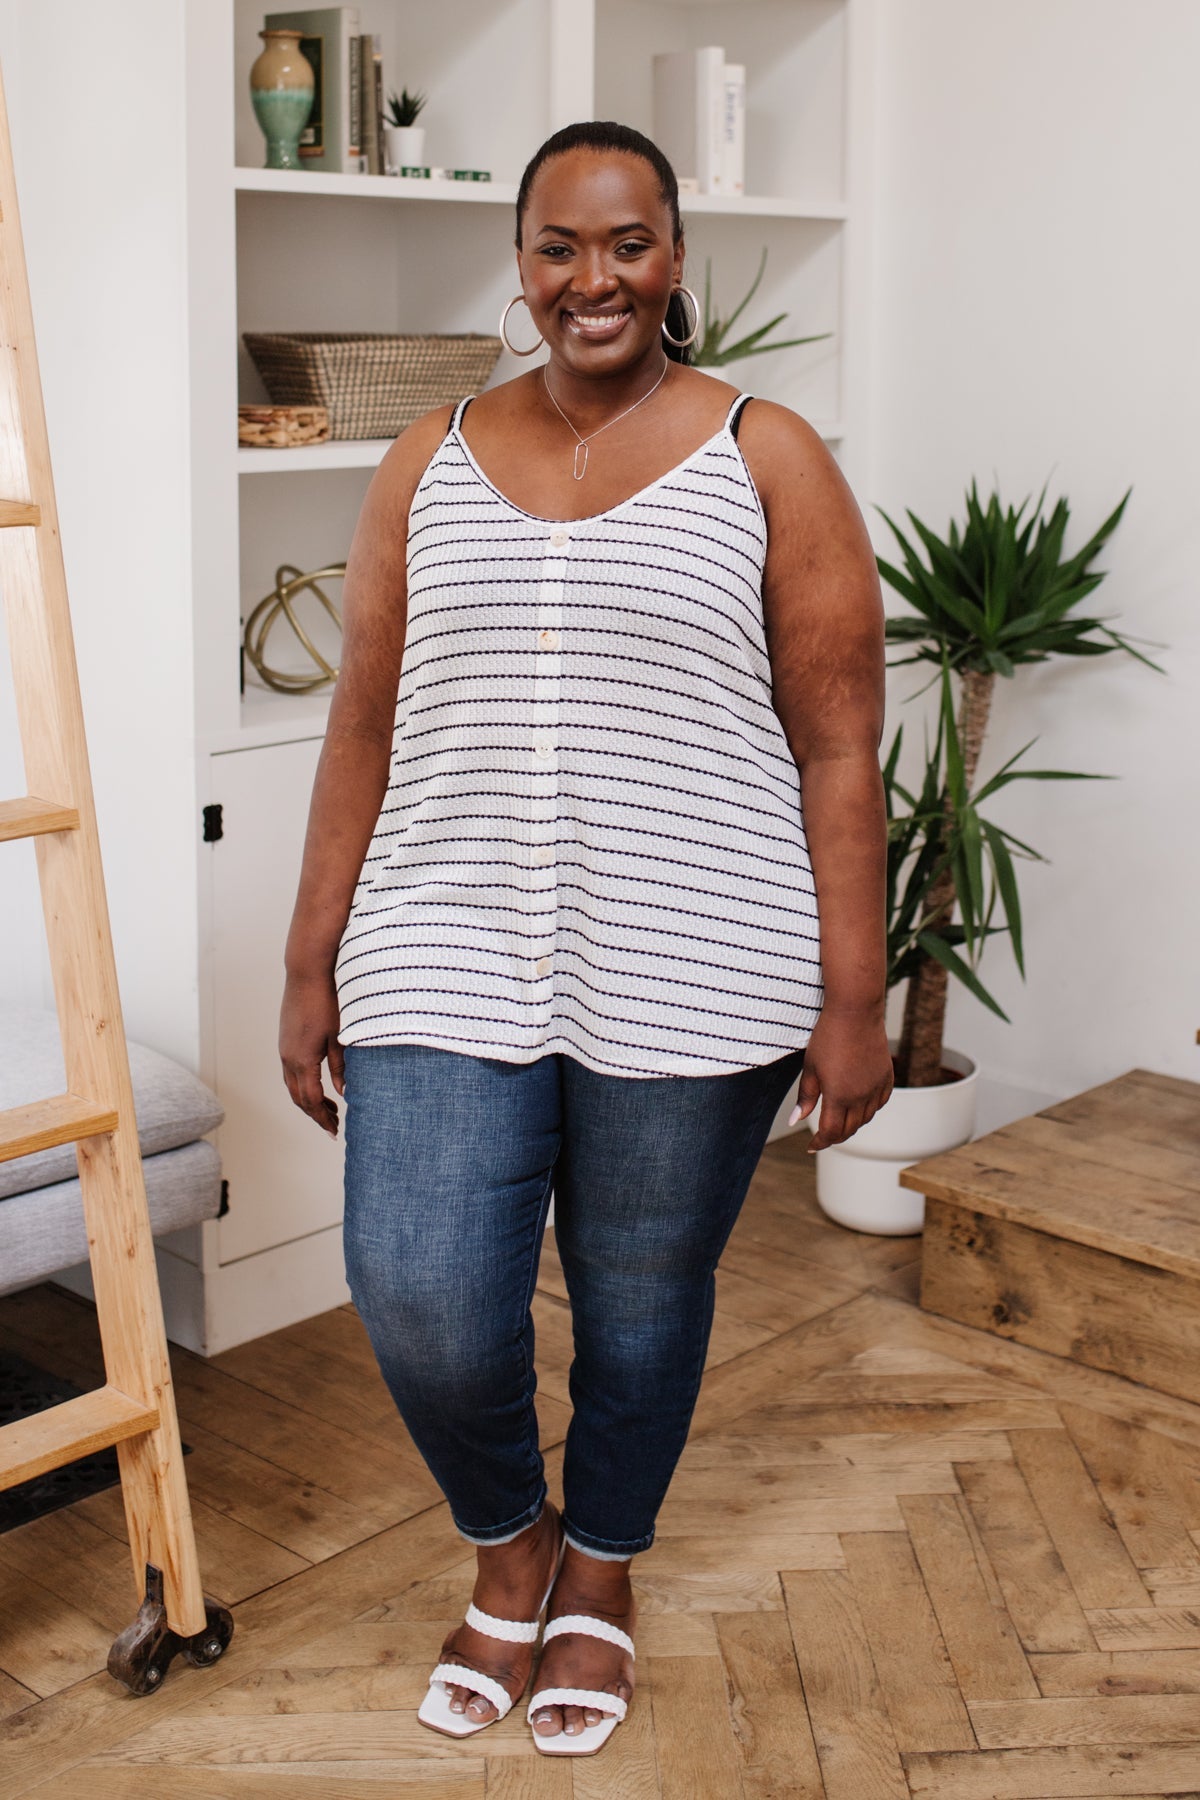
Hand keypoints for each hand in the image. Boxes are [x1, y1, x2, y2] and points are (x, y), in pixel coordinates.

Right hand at [279, 968, 344, 1136]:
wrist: (306, 973)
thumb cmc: (327, 1001)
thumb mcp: (340, 1037)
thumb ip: (341, 1067)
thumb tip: (345, 1093)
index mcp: (302, 1060)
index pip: (311, 1101)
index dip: (323, 1119)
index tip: (335, 1131)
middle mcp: (288, 1058)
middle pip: (298, 1098)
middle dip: (315, 1114)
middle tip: (334, 1125)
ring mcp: (284, 1049)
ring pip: (292, 1086)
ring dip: (308, 1100)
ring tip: (329, 1108)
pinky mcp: (285, 1041)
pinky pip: (290, 1072)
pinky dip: (303, 1085)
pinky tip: (317, 1084)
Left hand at [789, 1007, 893, 1152]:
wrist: (856, 1012)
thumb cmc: (828, 1036)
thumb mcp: (810, 1068)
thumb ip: (806, 1098)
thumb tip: (795, 1121)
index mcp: (839, 1096)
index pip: (831, 1132)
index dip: (820, 1142)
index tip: (812, 1146)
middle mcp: (861, 1097)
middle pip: (849, 1129)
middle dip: (835, 1136)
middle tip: (823, 1136)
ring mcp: (876, 1087)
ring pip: (866, 1118)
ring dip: (852, 1124)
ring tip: (839, 1120)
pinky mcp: (887, 1077)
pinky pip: (880, 1103)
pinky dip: (869, 1109)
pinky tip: (860, 1105)